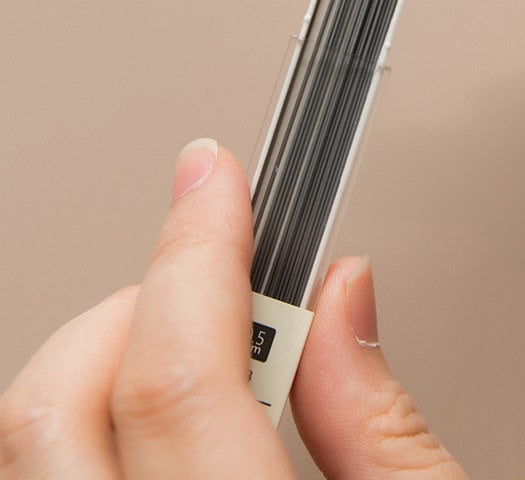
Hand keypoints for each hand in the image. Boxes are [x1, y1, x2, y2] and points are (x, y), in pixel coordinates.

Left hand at [0, 139, 466, 479]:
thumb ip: (385, 424)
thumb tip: (344, 290)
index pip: (180, 378)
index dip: (201, 253)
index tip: (217, 177)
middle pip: (57, 410)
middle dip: (136, 302)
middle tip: (212, 270)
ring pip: (27, 444)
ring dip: (99, 357)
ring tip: (189, 335)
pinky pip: (44, 476)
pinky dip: (81, 421)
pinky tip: (153, 411)